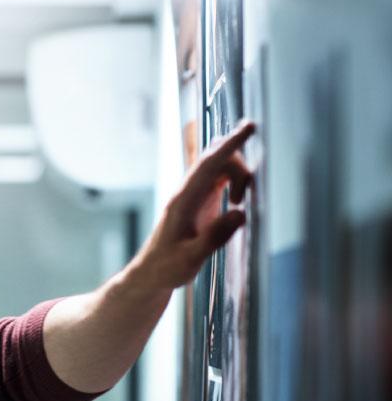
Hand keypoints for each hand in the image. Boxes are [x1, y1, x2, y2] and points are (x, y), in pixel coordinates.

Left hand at [129, 120, 256, 290]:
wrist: (152, 273)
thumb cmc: (167, 267)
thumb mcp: (190, 259)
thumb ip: (214, 237)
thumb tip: (240, 213)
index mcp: (182, 201)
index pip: (208, 164)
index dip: (229, 145)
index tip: (249, 127)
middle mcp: (187, 192)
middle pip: (218, 159)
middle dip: (239, 168)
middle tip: (240, 199)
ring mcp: (194, 194)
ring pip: (221, 166)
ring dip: (238, 177)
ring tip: (237, 204)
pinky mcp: (201, 200)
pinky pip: (221, 177)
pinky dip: (235, 181)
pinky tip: (237, 199)